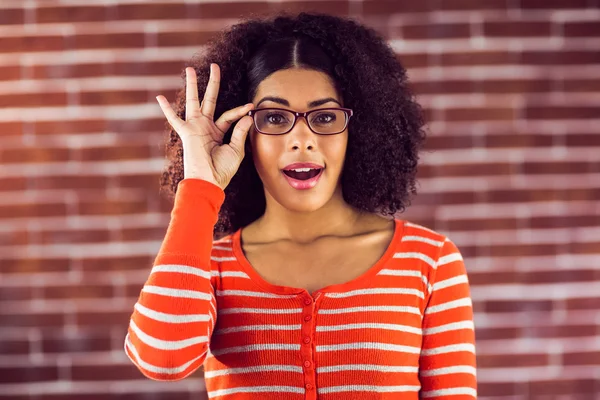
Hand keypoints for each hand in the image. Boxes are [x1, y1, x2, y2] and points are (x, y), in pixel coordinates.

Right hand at [156, 63, 254, 189]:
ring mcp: (195, 128)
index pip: (229, 115)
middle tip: (215, 66)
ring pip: (193, 102)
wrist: (209, 181)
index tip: (251, 105)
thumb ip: (240, 131)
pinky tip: (159, 97)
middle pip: (209, 100)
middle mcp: (206, 127)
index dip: (240, 110)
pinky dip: (166, 109)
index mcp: (218, 132)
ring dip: (192, 86)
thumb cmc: (223, 170)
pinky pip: (174, 119)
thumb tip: (247, 115)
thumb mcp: (236, 149)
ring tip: (190, 69)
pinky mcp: (187, 132)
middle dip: (212, 83)